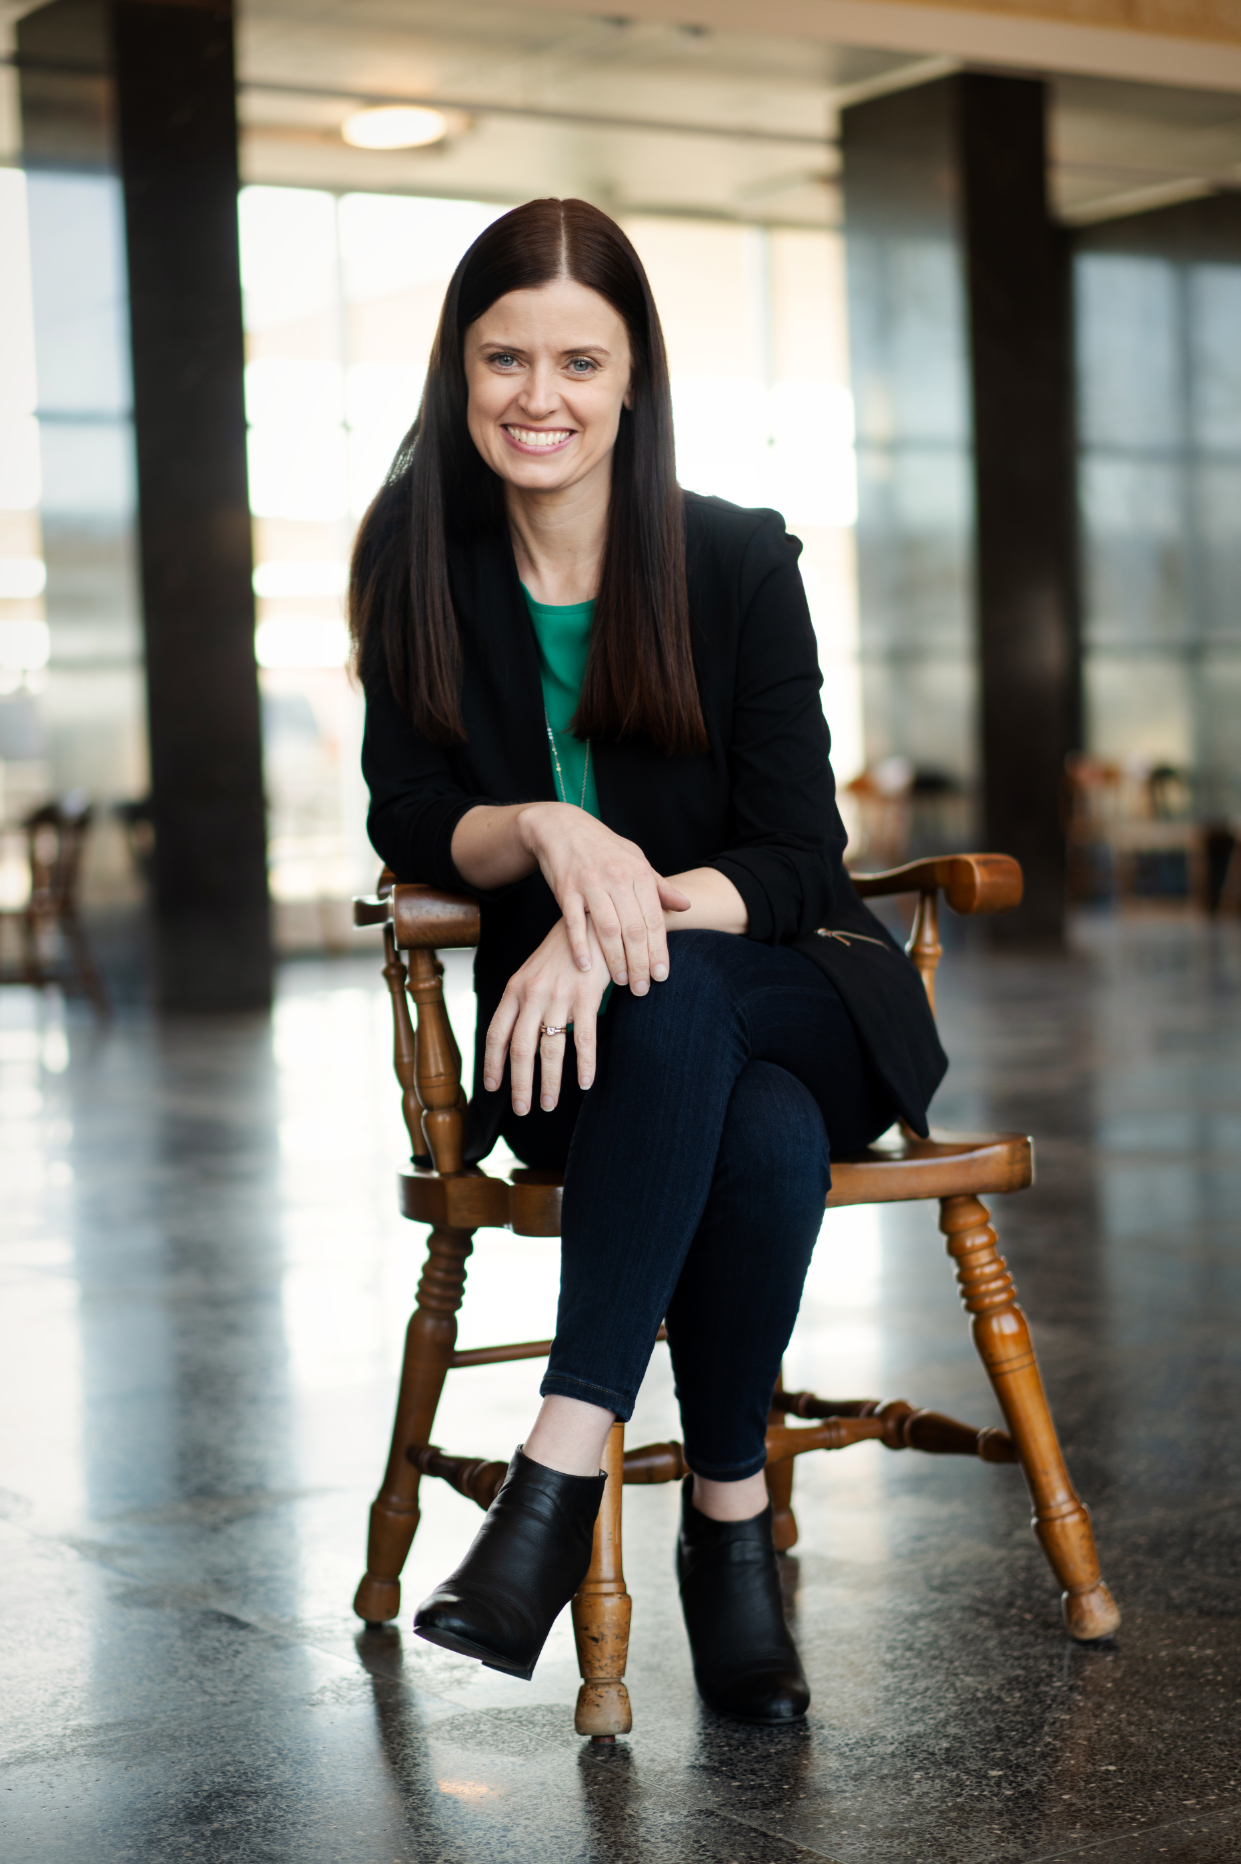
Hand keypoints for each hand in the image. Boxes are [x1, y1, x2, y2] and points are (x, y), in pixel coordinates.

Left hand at [484, 917, 609, 1115]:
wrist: (591, 920)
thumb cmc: (563, 951)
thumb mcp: (532, 971)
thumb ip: (522, 1001)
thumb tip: (515, 1035)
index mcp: (515, 989)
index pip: (497, 1033)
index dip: (493, 1064)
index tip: (492, 1087)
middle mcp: (532, 995)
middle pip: (520, 1050)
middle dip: (519, 1085)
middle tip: (521, 1110)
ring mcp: (559, 997)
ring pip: (550, 1050)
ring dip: (548, 1083)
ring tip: (548, 1105)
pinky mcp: (586, 996)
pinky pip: (584, 1039)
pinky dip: (584, 1065)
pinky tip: (586, 1083)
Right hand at [518, 802, 689, 993]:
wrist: (562, 826)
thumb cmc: (603, 847)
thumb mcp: (636, 859)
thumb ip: (660, 886)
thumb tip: (687, 906)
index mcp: (639, 873)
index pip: (654, 919)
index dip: (659, 950)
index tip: (662, 975)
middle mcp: (617, 878)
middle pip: (633, 929)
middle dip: (640, 963)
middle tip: (642, 989)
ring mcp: (590, 884)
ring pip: (607, 929)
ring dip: (614, 960)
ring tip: (620, 982)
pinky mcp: (566, 889)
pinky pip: (574, 922)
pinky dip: (580, 946)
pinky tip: (586, 967)